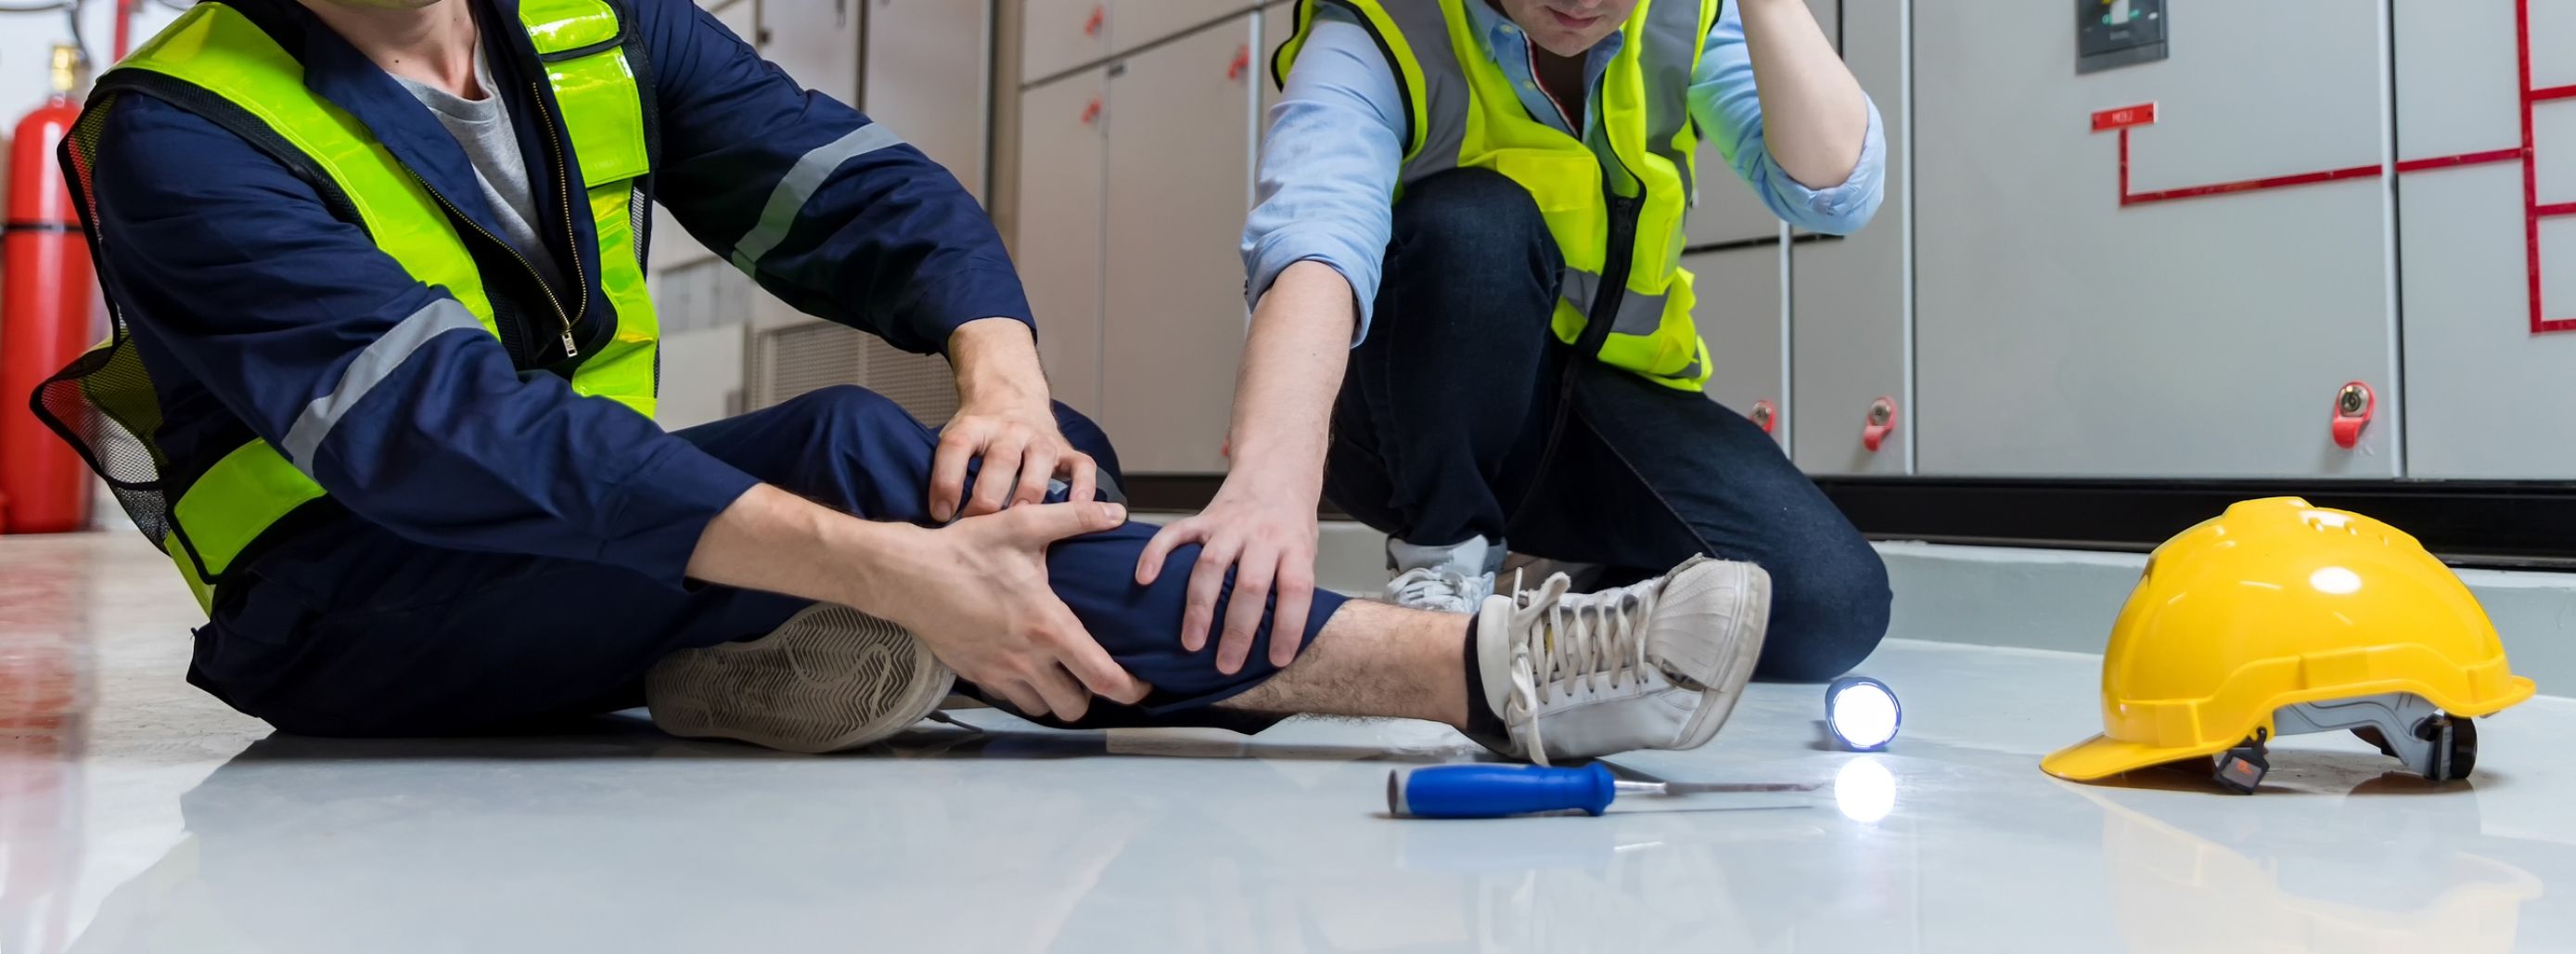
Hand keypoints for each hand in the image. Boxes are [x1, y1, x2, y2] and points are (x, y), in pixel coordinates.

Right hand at [873, 500, 1150, 719]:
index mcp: (1048, 628)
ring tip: (1063, 672)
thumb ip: (1074, 518)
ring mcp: (998, 672)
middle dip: (1092, 696)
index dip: (1131, 688)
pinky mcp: (975, 675)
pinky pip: (1011, 699)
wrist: (906, 575)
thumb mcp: (1022, 526)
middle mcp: (1027, 660)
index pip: (1103, 678)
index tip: (1141, 683)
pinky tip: (1027, 665)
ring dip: (1057, 696)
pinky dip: (1025, 691)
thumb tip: (1116, 512)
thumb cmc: (964, 551)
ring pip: (1042, 709)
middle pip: (1075, 707)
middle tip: (1095, 674)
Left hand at [931, 400, 1099, 521]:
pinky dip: (1083, 488)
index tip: (941, 514)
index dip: (946, 482)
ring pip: (1039, 463)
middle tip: (981, 528)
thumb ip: (947, 473)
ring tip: (1022, 524)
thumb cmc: (980, 435)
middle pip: (1001, 460)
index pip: (956, 448)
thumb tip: (938, 521)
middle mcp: (1009, 430)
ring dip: (1029, 494)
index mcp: (974, 427)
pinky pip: (1082, 466)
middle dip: (990, 498)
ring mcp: (1040, 438)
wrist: (1010, 398)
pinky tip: (1077, 509)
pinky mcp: (1066, 449)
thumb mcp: (954, 441)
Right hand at [1134, 479, 1319, 674]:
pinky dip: (1157, 554)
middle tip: (1226, 663)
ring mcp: (1230, 526)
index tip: (1277, 659)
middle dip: (1238, 629)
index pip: (1295, 589)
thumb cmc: (1291, 524)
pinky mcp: (1204, 518)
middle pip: (1250, 584)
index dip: (1288, 626)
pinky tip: (1144, 578)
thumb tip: (1277, 638)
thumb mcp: (1307, 551)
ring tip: (1191, 642)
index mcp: (1295, 546)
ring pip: (1212, 565)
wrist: (1277, 471)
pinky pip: (1176, 533)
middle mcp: (1263, 536)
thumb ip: (1291, 584)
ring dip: (1200, 607)